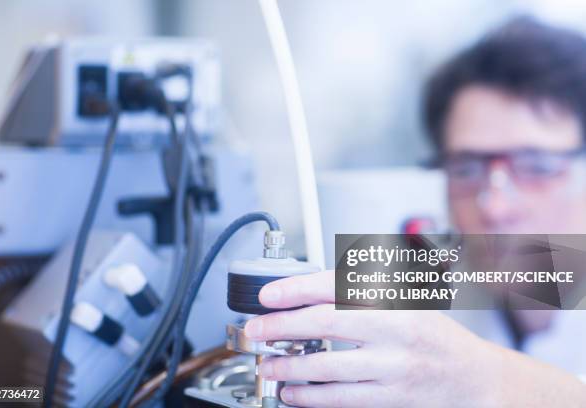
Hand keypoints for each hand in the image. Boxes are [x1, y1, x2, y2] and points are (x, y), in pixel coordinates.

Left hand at [244, 270, 585, 407]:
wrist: (473, 377)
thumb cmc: (433, 335)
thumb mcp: (402, 301)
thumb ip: (360, 292)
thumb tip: (308, 288)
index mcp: (394, 299)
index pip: (338, 285)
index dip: (297, 287)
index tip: (268, 293)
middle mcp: (394, 329)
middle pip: (327, 323)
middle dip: (283, 326)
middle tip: (255, 329)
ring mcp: (393, 366)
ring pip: (329, 367)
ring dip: (289, 367)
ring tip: (266, 365)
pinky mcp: (391, 397)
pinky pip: (342, 399)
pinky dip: (311, 397)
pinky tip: (292, 393)